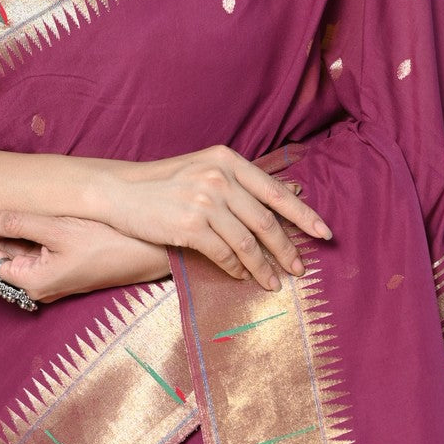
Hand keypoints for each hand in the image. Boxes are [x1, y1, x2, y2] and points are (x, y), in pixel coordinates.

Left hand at [0, 210, 169, 303]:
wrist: (151, 254)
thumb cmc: (109, 241)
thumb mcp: (61, 229)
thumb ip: (21, 224)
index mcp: (33, 279)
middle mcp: (39, 283)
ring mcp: (51, 276)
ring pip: (12, 256)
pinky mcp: (63, 267)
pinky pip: (30, 253)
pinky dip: (12, 241)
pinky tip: (1, 230)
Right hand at [93, 146, 328, 288]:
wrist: (120, 190)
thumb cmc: (164, 182)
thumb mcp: (205, 168)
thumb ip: (240, 181)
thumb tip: (289, 194)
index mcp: (227, 160)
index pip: (275, 192)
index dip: (303, 215)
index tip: (323, 233)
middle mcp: (219, 177)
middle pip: (266, 221)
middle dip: (288, 250)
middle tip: (300, 269)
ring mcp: (204, 201)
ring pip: (247, 243)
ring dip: (264, 267)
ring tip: (273, 283)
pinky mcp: (189, 226)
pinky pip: (223, 254)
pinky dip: (236, 269)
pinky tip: (240, 277)